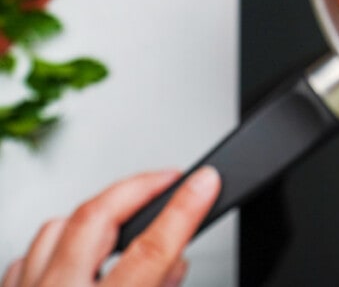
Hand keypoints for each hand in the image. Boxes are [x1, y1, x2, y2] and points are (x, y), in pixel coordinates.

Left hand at [1, 167, 219, 286]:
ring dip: (95, 215)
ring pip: (55, 229)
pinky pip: (27, 257)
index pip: (150, 251)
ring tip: (126, 215)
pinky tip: (76, 253)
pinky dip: (56, 246)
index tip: (206, 182)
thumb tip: (173, 263)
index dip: (183, 209)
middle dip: (138, 187)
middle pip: (95, 218)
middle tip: (170, 180)